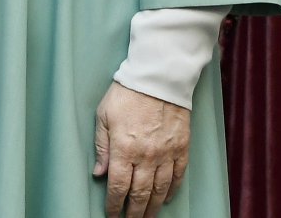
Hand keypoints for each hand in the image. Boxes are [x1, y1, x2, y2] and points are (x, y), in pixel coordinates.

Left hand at [92, 82, 190, 216]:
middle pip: (140, 194)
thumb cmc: (127, 93)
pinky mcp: (181, 147)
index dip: (115, 205)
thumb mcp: (104, 116)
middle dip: (134, 212)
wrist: (158, 77)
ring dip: (153, 207)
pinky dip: (173, 190)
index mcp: (124, 149)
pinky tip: (168, 197)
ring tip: (147, 216)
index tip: (112, 214)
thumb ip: (102, 147)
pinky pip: (178, 175)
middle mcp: (146, 156)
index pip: (118, 187)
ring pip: (160, 189)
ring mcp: (166, 153)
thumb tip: (99, 174)